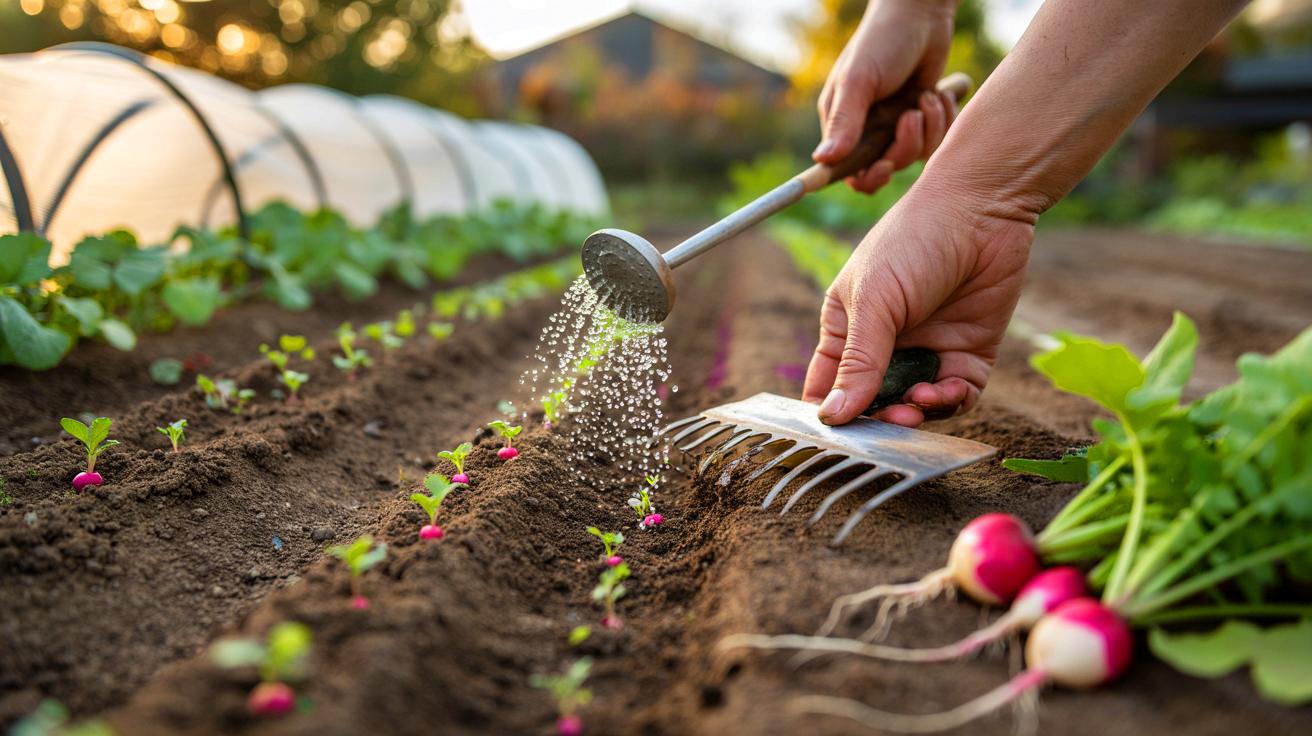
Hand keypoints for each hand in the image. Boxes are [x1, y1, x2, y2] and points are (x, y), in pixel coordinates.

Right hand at [801, 183, 1034, 426]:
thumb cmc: (913, 240)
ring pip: (916, 406)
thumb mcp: (875, 301)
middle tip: (890, 420)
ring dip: (916, 412)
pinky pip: (957, 396)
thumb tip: (832, 418)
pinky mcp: (967, 354)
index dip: (830, 414)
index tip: (838, 435)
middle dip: (880, 418)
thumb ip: (858, 362)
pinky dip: (951, 402)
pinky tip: (948, 389)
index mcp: (847, 327)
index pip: (828, 386)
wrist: (983, 209)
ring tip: (919, 402)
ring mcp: (927, 350)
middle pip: (873, 404)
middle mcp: (886, 344)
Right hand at [813, 0, 959, 193]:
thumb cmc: (882, 42)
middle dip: (904, 148)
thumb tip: (822, 159)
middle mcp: (867, 130)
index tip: (883, 167)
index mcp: (843, 124)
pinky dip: (943, 121)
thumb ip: (844, 121)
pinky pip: (936, 142)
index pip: (846, 171)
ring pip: (915, 157)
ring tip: (926, 96)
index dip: (865, 178)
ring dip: (928, 127)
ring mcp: (896, 127)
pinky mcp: (922, 120)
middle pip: (885, 169)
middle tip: (911, 118)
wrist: (922, 15)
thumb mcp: (859, 80)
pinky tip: (938, 94)